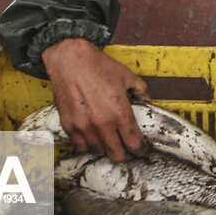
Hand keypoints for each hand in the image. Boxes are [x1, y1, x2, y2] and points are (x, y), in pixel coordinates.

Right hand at [40, 38, 148, 161]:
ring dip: (107, 149)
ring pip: (99, 151)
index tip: (142, 149)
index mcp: (119, 112)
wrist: (70, 59)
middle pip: (117, 154)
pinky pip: (81, 146)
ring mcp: (84, 126)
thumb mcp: (127, 76)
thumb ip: (140, 91)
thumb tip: (146, 100)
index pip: (134, 143)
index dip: (141, 149)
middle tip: (128, 150)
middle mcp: (102, 123)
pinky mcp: (69, 125)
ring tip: (112, 142)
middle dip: (126, 154)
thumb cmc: (97, 66)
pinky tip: (95, 139)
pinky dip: (89, 146)